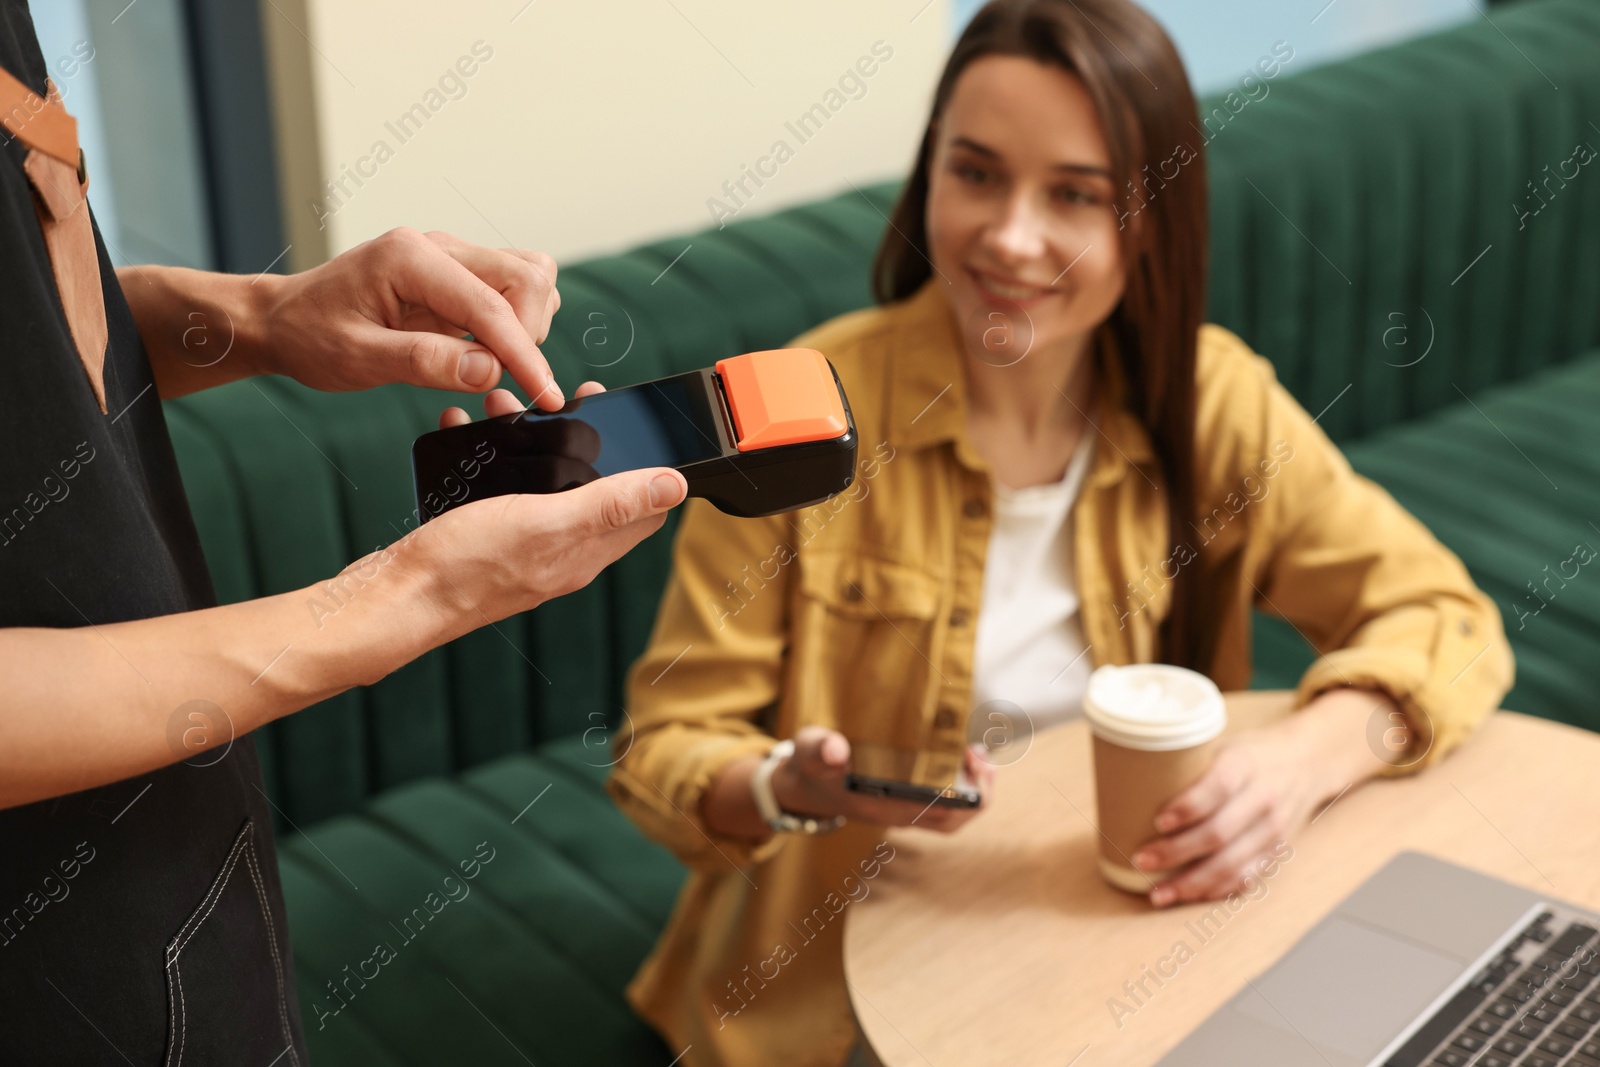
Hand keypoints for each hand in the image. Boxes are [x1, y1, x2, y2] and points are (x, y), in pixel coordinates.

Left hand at [257, 228, 565, 409]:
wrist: (283, 320)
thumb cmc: (310, 334)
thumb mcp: (357, 358)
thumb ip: (424, 361)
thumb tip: (489, 371)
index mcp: (410, 259)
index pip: (491, 305)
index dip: (524, 354)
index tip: (543, 396)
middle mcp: (438, 248)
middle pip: (527, 277)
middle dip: (530, 334)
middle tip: (508, 381)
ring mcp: (451, 259)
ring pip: (529, 278)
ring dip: (527, 326)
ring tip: (492, 365)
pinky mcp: (457, 278)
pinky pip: (511, 292)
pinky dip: (515, 325)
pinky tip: (484, 355)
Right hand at [407, 380, 686, 624]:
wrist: (396, 596)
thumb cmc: (466, 566)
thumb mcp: (547, 523)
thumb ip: (610, 504)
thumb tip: (675, 486)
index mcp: (586, 551)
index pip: (642, 510)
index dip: (646, 464)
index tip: (627, 419)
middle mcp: (561, 551)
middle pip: (591, 487)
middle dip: (580, 438)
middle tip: (557, 399)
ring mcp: (522, 545)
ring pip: (542, 481)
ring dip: (530, 439)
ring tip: (505, 407)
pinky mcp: (485, 537)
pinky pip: (500, 487)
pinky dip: (491, 456)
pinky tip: (470, 434)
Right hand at [771, 726, 993, 833]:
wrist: (802, 786)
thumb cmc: (810, 765)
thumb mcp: (809, 750)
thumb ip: (821, 748)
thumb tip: (836, 749)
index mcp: (879, 804)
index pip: (936, 812)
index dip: (964, 792)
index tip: (970, 758)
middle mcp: (896, 814)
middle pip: (953, 819)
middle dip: (977, 790)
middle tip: (979, 754)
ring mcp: (901, 813)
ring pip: (951, 818)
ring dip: (972, 791)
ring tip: (977, 757)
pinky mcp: (902, 805)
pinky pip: (942, 809)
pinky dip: (959, 789)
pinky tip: (959, 762)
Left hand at [1134, 687, 1394, 905]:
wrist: (1307, 762)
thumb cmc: (1250, 754)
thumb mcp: (1222, 745)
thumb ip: (1186, 766)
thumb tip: (1122, 781)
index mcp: (1245, 764)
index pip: (1218, 787)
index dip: (1188, 806)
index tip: (1158, 821)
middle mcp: (1263, 799)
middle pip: (1219, 832)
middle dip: (1177, 852)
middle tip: (1142, 860)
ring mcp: (1273, 830)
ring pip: (1232, 863)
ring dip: (1192, 883)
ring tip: (1158, 893)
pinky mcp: (1277, 852)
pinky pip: (1246, 878)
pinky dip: (1216, 890)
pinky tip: (1189, 896)